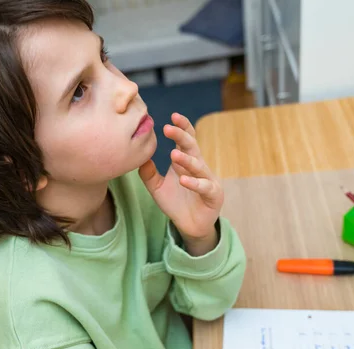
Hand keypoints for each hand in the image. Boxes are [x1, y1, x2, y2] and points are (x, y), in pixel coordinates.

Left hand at [139, 113, 223, 250]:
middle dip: (181, 136)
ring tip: (173, 154)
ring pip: (199, 166)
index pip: (187, 140)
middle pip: (192, 147)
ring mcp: (208, 180)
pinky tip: (183, 180)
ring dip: (186, 160)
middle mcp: (199, 167)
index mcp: (187, 162)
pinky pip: (204, 187)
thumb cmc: (176, 203)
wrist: (190, 226)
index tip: (172, 117)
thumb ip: (149, 174)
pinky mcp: (213, 195)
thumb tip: (140, 158)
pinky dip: (194, 183)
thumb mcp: (158, 188)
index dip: (182, 128)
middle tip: (168, 128)